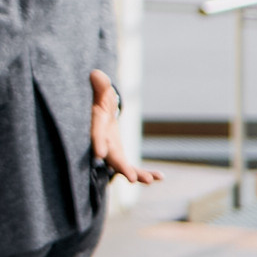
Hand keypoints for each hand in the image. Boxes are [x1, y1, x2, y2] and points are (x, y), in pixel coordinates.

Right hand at [90, 71, 157, 186]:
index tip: (100, 154)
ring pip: (123, 166)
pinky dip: (145, 173)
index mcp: (96, 124)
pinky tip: (160, 177)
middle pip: (111, 156)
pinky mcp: (119, 156)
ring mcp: (112, 151)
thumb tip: (97, 75)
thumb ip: (99, 86)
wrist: (96, 110)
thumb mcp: (99, 90)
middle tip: (131, 178)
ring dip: (136, 174)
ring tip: (151, 180)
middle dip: (121, 167)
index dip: (97, 142)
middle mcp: (103, 141)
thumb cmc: (98, 98)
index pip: (96, 133)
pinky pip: (131, 167)